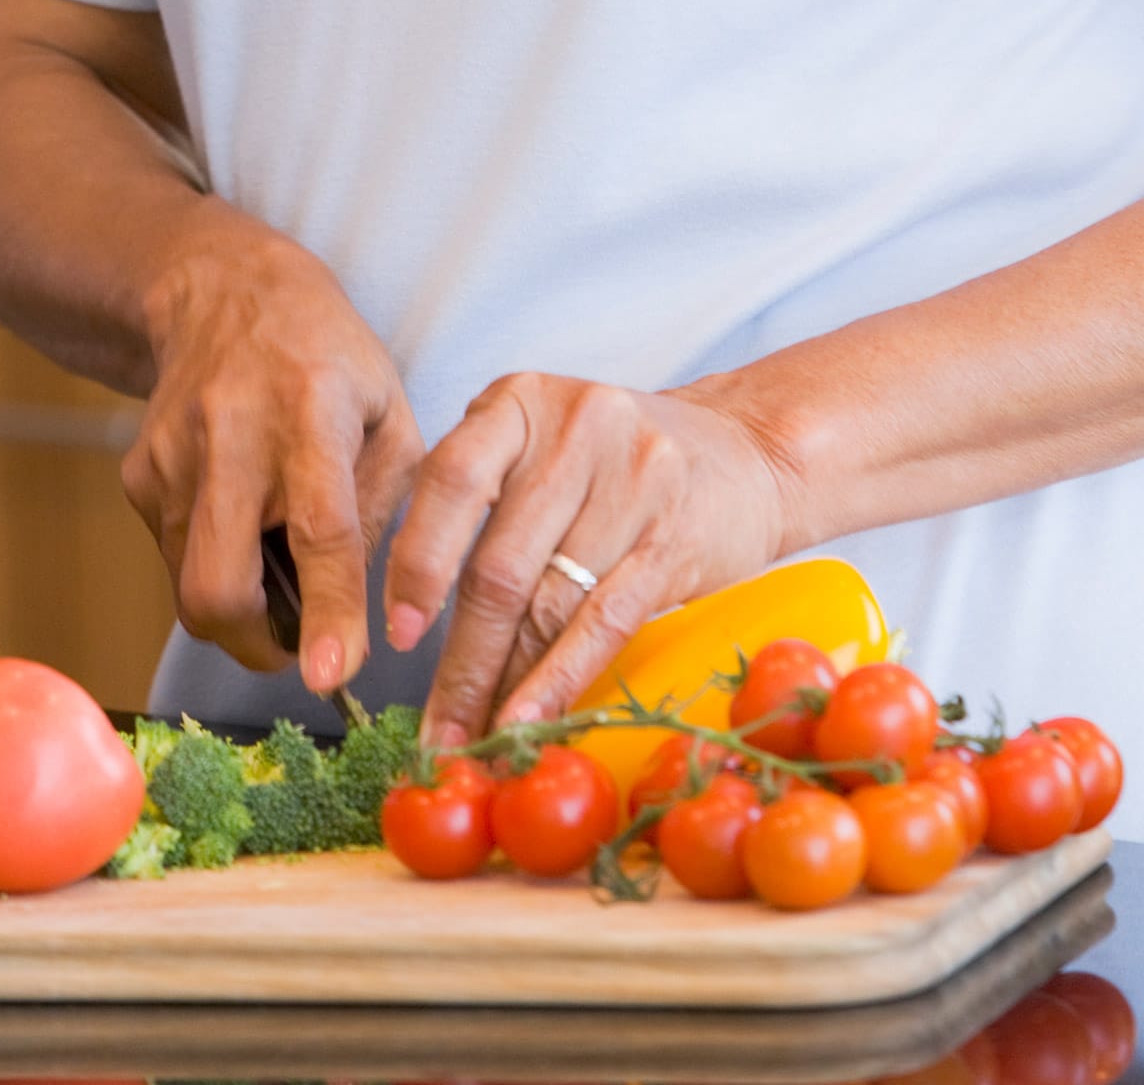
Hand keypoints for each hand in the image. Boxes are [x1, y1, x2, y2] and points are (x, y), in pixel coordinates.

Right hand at [122, 210, 423, 692]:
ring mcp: (172, 457)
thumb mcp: (390, 409)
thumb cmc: (327, 355)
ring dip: (238, 602)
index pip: (320, 528)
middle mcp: (233, 436)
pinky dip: (212, 562)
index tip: (330, 676)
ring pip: (190, 589)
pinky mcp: (138, 475)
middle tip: (295, 640)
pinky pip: (174, 559)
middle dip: (255, 644)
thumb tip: (366, 609)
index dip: (328, 610)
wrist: (222, 292)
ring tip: (273, 552)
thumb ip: (389, 506)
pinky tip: (239, 513)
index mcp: (312, 410)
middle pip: (220, 586)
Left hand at [381, 372, 801, 746]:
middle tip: (434, 731)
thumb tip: (409, 611)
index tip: (397, 633)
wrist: (746, 449)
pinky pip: (603, 622)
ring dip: (504, 687)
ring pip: (548, 604)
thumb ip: (481, 496)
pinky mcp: (674, 536)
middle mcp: (574, 429)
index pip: (450, 479)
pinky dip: (558, 681)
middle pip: (498, 564)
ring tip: (477, 742)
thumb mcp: (542, 443)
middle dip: (460, 662)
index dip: (417, 561)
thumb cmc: (615, 461)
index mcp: (522, 401)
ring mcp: (632, 480)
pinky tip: (528, 721)